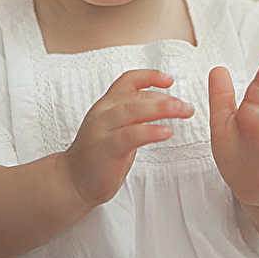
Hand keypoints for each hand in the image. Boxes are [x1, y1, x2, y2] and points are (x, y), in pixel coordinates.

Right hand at [63, 70, 194, 206]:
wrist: (72, 181)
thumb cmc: (99, 156)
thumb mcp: (118, 128)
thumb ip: (135, 115)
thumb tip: (163, 104)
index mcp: (107, 105)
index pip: (128, 80)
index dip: (150, 76)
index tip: (170, 80)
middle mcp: (103, 113)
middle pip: (135, 96)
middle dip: (164, 98)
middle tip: (186, 106)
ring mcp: (102, 130)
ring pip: (132, 110)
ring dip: (160, 108)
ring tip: (182, 111)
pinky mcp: (104, 149)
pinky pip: (129, 136)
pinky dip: (149, 131)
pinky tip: (166, 132)